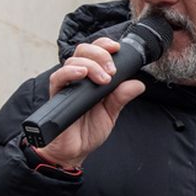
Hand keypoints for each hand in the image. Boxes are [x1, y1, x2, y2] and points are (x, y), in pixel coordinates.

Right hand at [32, 38, 146, 169]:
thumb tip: (138, 84)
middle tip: (112, 71)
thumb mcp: (111, 112)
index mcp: (92, 78)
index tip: (116, 48)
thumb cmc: (89, 130)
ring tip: (104, 80)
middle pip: (83, 50)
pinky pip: (58, 78)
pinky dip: (70, 72)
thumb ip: (122, 97)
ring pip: (73, 60)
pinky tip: (81, 74)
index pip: (95, 52)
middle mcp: (78, 78)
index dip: (104, 45)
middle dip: (100, 54)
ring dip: (91, 65)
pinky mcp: (57, 96)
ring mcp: (67, 85)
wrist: (74, 151)